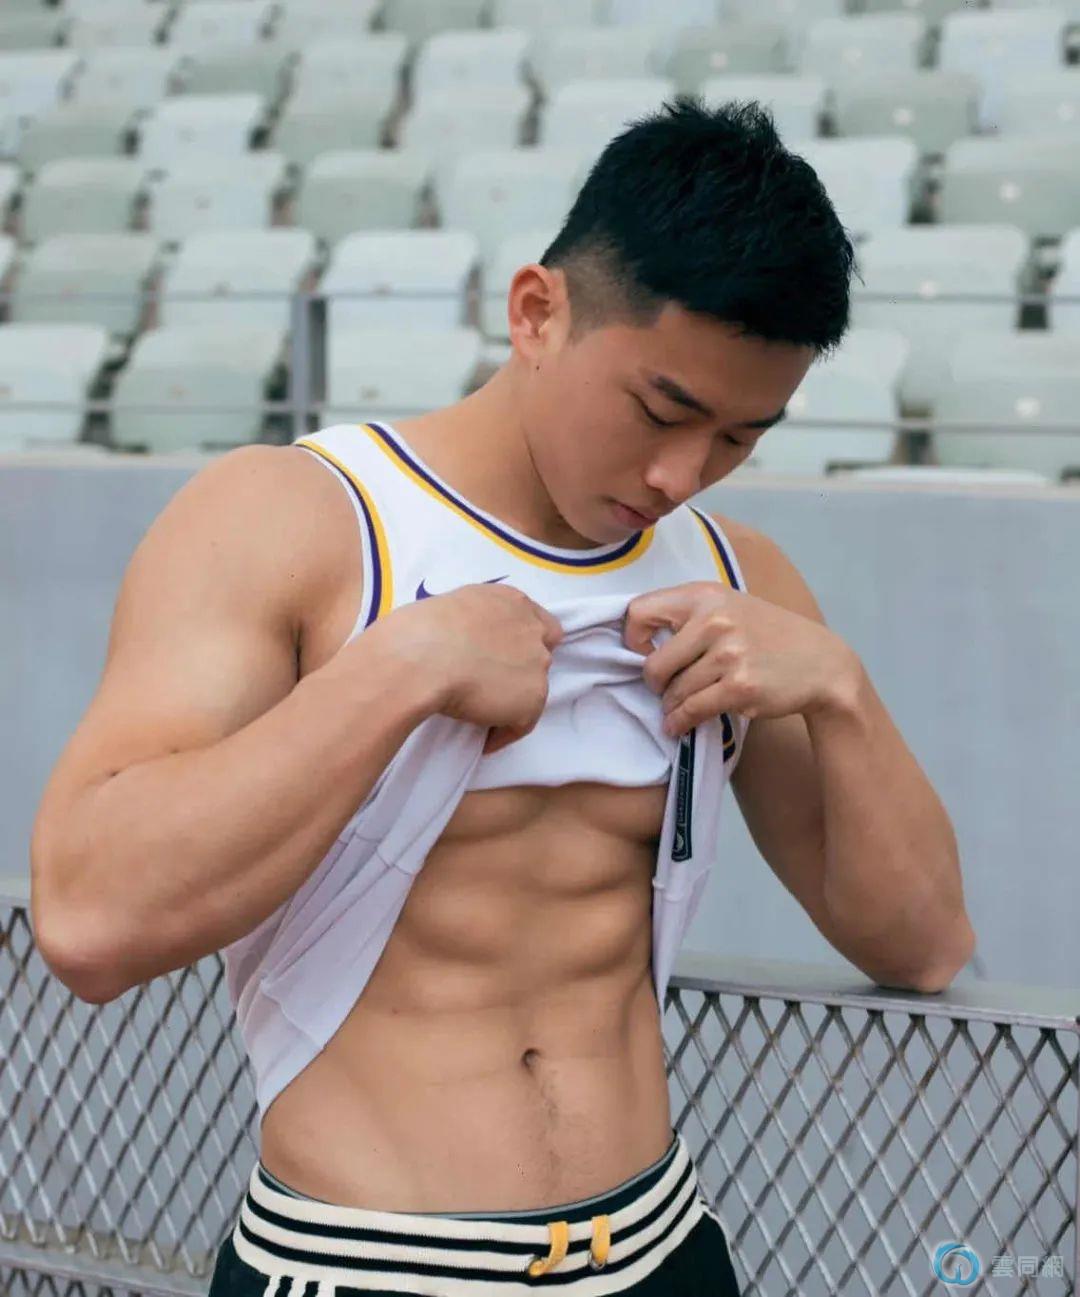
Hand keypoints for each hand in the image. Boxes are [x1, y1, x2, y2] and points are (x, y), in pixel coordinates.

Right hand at [386, 583, 563, 754]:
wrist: (422, 659)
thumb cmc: (419, 631)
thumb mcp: (453, 609)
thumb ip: (474, 622)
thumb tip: (462, 642)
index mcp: (512, 602)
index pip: (540, 624)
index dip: (525, 643)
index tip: (505, 658)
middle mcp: (532, 629)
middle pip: (540, 656)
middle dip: (520, 671)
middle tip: (490, 686)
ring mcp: (537, 665)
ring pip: (532, 690)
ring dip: (511, 701)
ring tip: (482, 716)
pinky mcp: (532, 699)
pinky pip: (522, 724)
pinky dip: (504, 733)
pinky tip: (484, 741)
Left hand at [622, 581, 858, 735]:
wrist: (821, 662)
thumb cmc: (766, 635)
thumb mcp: (728, 606)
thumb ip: (687, 616)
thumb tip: (637, 643)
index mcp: (705, 595)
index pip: (639, 612)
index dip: (633, 639)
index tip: (645, 653)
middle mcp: (715, 620)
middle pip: (653, 665)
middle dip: (655, 684)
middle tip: (664, 689)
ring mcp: (729, 654)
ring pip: (674, 692)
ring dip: (670, 707)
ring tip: (675, 709)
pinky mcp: (740, 686)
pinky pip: (692, 710)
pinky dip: (680, 722)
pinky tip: (678, 725)